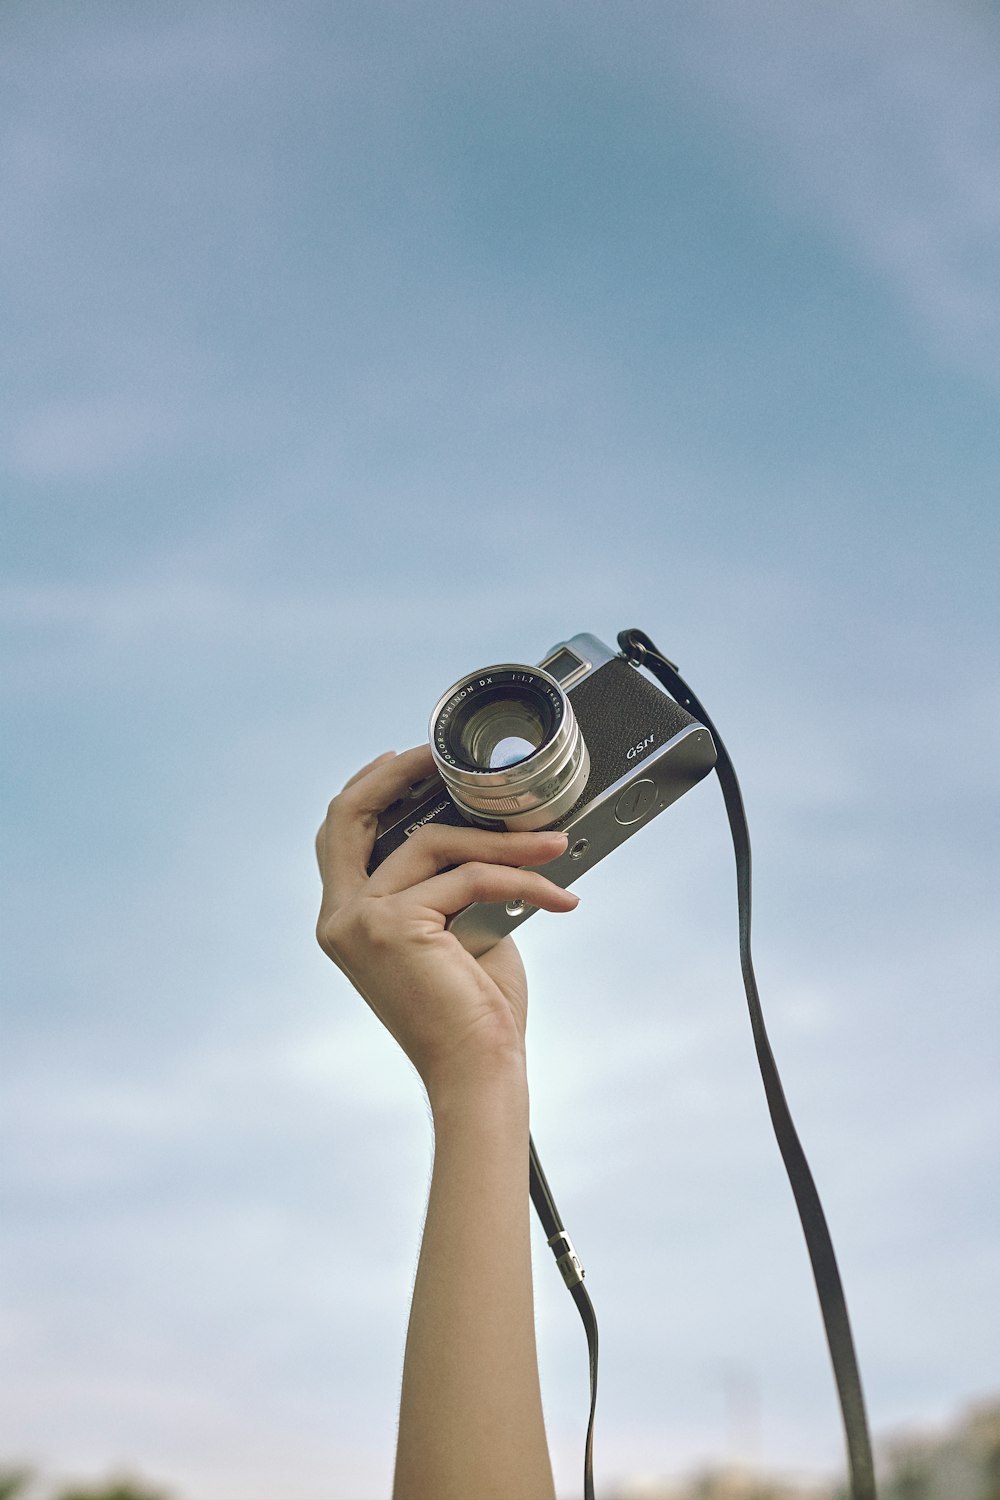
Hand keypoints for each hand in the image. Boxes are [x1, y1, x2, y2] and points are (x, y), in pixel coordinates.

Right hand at [315, 745, 578, 1102]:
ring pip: (432, 844)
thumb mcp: (457, 928)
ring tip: (554, 843)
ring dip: (502, 840)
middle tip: (450, 758)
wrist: (479, 1073)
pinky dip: (519, 879)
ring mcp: (359, 921)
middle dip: (400, 773)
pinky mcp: (391, 927)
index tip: (409, 758)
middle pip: (350, 816)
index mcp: (347, 919)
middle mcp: (340, 918)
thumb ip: (450, 879)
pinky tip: (559, 894)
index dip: (369, 786)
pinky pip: (466, 879)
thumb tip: (487, 824)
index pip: (339, 834)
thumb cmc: (475, 1010)